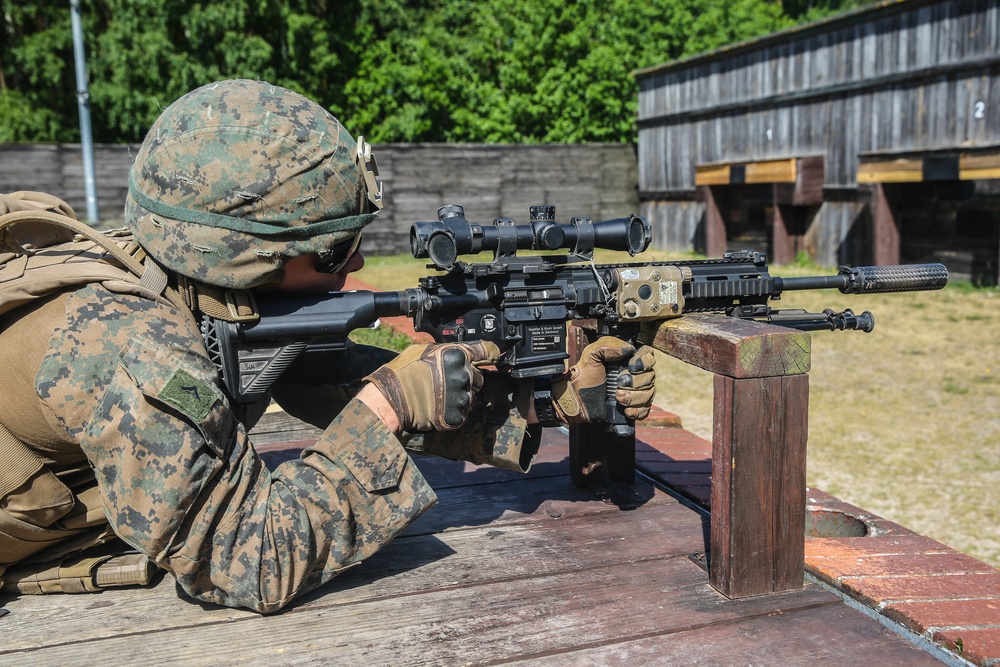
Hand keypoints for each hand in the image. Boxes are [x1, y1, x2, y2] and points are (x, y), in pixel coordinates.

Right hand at [363, 341, 500, 431]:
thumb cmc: (401, 373)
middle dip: (467, 379)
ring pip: (470, 396)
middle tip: (445, 383)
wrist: (389, 400)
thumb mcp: (422, 350)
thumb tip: (456, 350)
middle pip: (478, 377)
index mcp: (456, 356)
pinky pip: (462, 412)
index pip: (483, 351)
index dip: (491, 352)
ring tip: (437, 396)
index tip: (498, 353)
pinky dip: (453, 411)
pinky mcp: (456, 416)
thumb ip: (445, 350)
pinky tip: (437, 407)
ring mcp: (461, 397)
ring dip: (459, 396)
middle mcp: (463, 375)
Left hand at [551, 337, 655, 423]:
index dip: (644, 362)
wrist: (576, 399)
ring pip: (649, 394)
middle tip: (618, 385)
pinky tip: (626, 410)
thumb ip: (607, 347)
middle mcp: (635, 376)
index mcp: (627, 360)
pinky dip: (637, 410)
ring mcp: (635, 392)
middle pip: (650, 377)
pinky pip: (645, 410)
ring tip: (618, 398)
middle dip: (635, 383)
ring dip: (634, 397)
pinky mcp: (633, 407)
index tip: (631, 367)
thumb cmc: (584, 376)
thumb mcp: (591, 356)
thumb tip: (627, 350)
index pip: (648, 357)